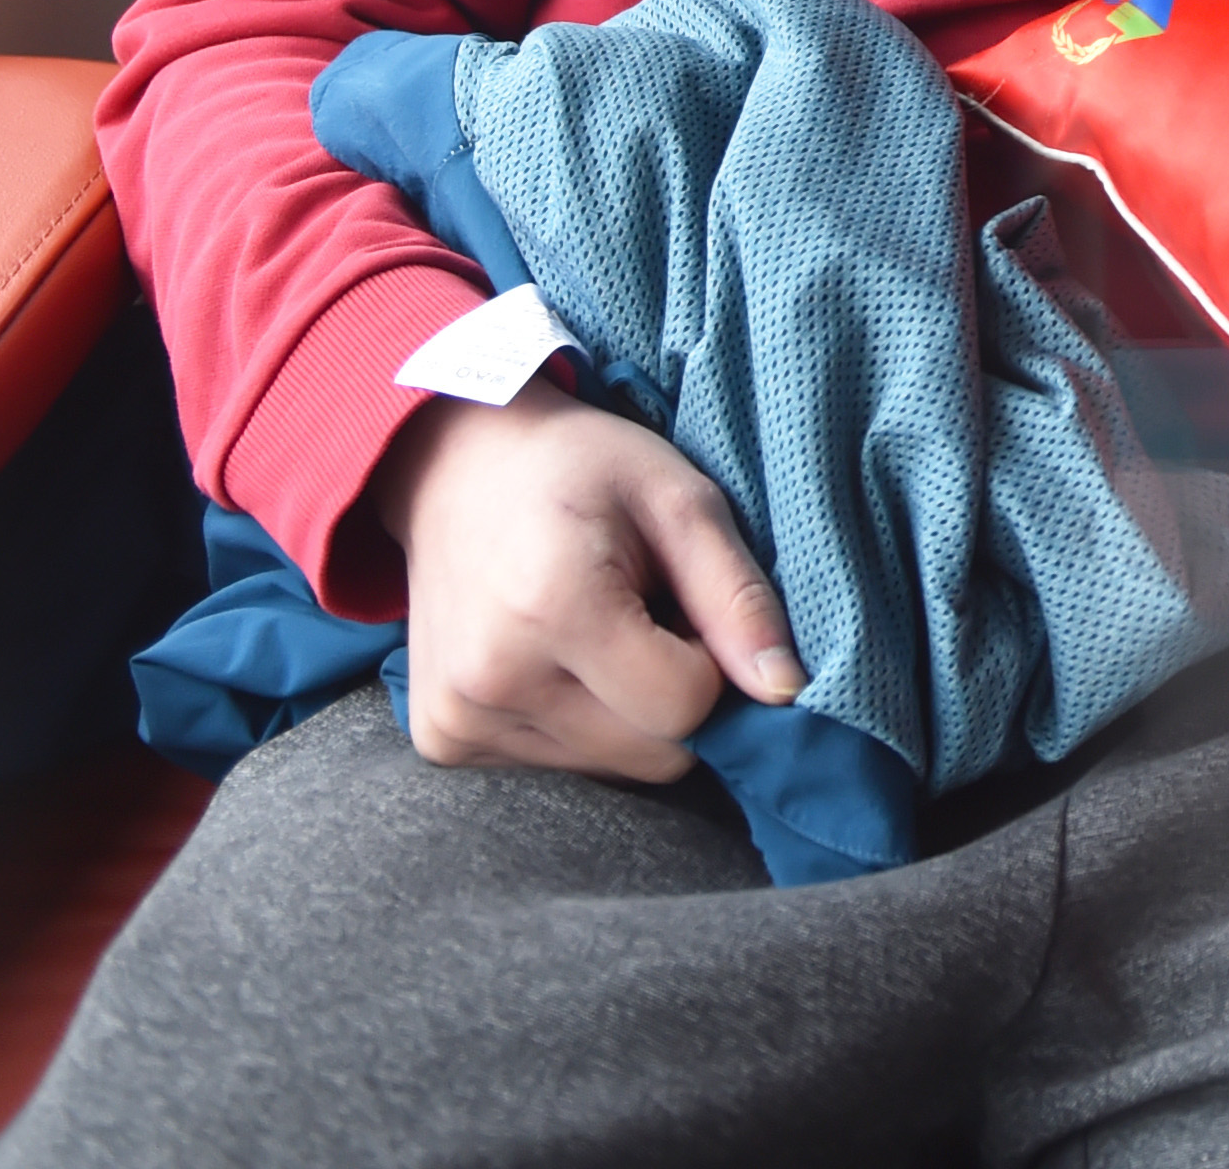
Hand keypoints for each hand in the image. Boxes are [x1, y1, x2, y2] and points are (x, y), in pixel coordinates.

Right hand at [375, 382, 803, 778]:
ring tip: (601, 627)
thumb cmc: (580, 467)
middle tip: (647, 613)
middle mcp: (492, 683)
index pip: (684, 707)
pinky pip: (558, 763)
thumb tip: (786, 691)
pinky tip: (556, 654)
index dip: (709, 660)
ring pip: (611, 765)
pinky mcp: (442, 740)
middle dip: (675, 693)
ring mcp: (458, 720)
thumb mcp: (680, 500)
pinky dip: (580, 719)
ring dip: (628, 709)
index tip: (682, 602)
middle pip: (651, 753)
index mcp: (552, 612)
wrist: (454, 463)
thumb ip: (738, 598)